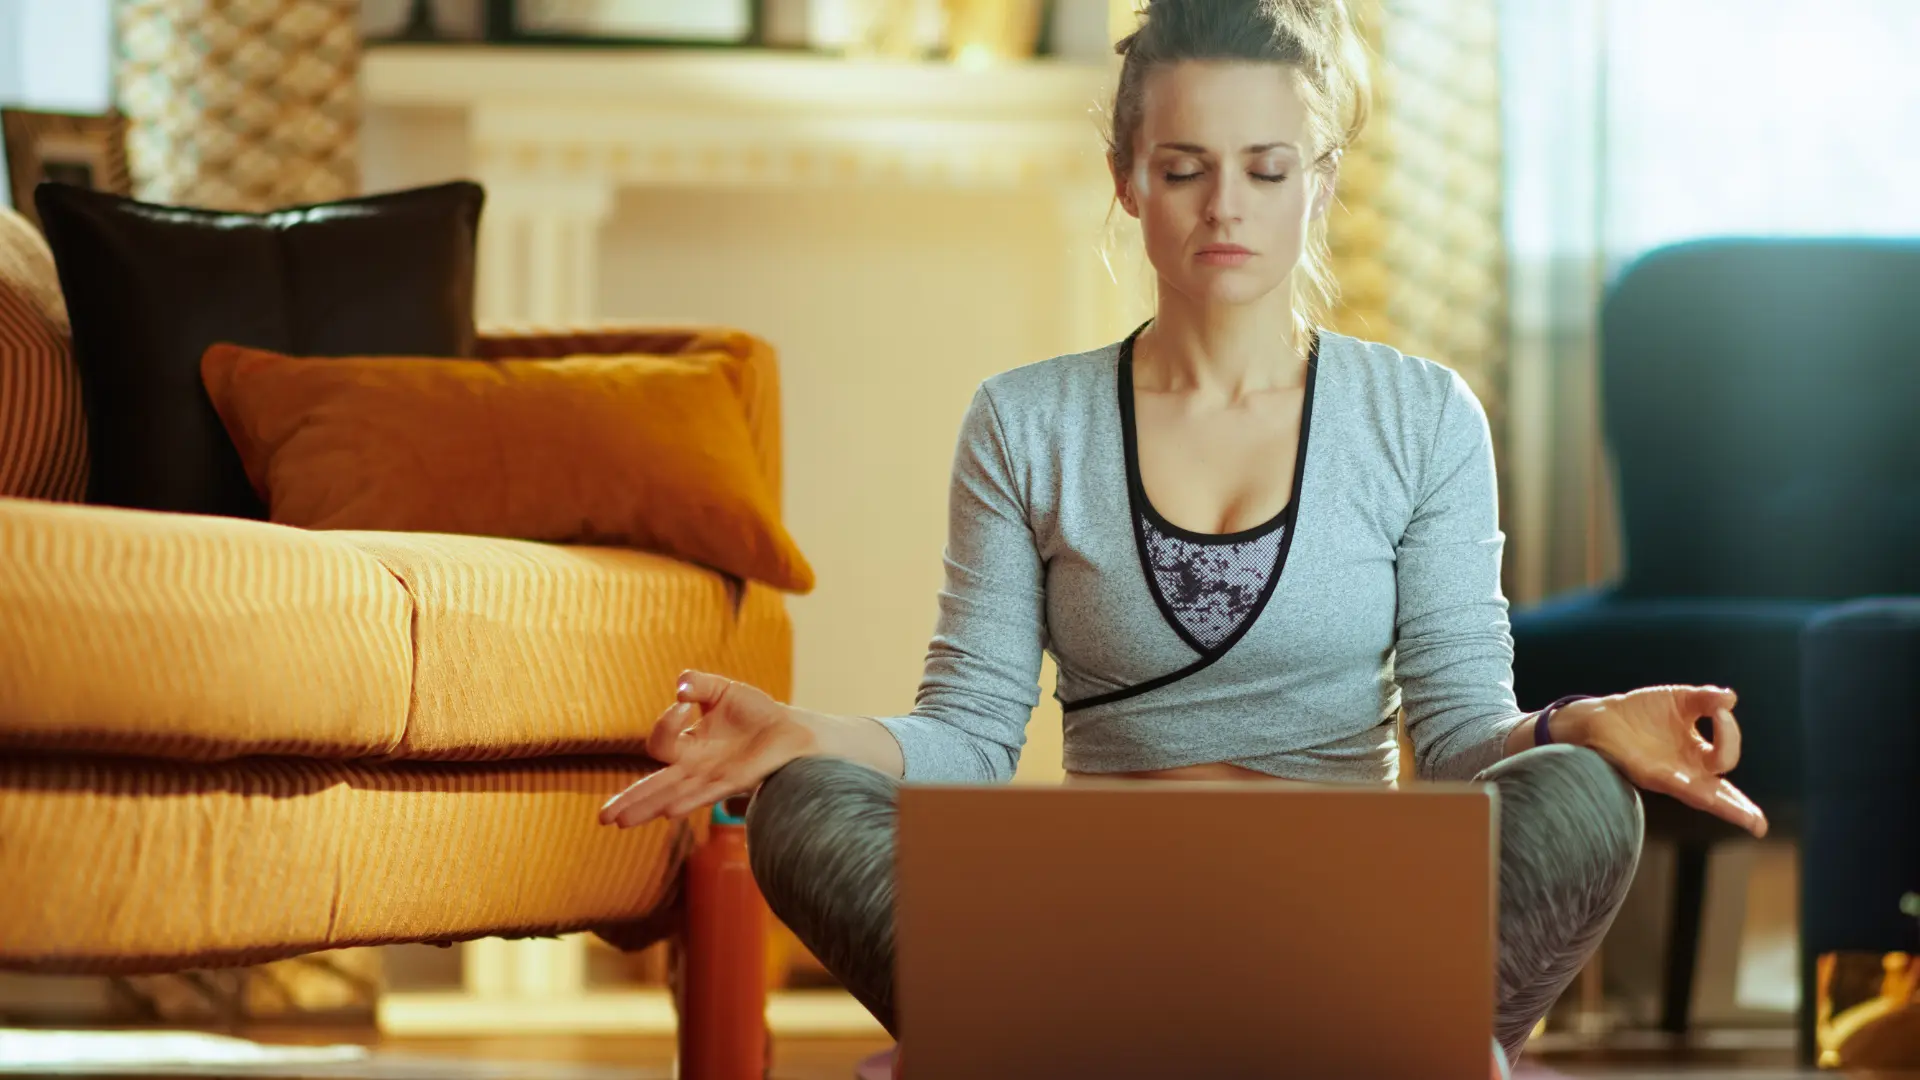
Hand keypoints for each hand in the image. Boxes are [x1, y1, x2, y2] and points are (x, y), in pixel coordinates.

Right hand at [597, 670, 813, 828]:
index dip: (665, 722)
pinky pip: (705, 793)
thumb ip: (699, 684)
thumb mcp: (722, 691)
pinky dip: (686, 800)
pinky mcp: (734, 781)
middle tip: (604, 818)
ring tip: (620, 822)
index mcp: (687, 747)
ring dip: (646, 807)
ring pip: (671, 796)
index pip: (660, 743)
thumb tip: (680, 687)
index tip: (684, 701)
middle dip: (629, 801)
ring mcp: (711, 778)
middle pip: (654, 787)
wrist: (791, 730)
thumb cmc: (754, 713)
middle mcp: (694, 768)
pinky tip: (668, 811)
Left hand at [1556, 685, 1767, 837]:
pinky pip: (1672, 784)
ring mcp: (1668, 776)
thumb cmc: (1643, 712)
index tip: (1720, 709)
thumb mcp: (1680, 699)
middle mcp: (1687, 771)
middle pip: (1721, 794)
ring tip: (1747, 820)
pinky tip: (1704, 795)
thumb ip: (1705, 699)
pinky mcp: (1647, 774)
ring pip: (1702, 796)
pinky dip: (1689, 787)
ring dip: (1723, 806)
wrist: (1602, 716)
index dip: (1730, 733)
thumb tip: (1730, 698)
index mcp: (1698, 754)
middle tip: (1759, 825)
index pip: (1727, 755)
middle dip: (1740, 808)